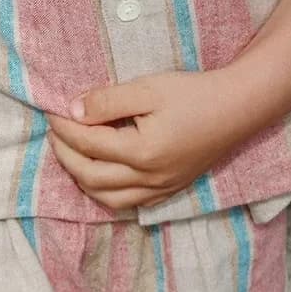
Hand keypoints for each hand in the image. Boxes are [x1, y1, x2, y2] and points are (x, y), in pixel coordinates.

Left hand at [45, 67, 257, 210]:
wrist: (238, 107)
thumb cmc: (193, 93)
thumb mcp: (147, 88)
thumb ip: (107, 101)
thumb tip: (71, 111)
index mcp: (142, 152)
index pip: (88, 143)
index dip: (64, 127)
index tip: (52, 111)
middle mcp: (150, 178)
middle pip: (90, 177)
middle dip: (64, 155)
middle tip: (53, 132)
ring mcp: (161, 188)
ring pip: (107, 198)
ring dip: (81, 179)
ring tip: (69, 154)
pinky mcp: (170, 189)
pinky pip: (129, 202)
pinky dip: (105, 192)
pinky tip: (98, 174)